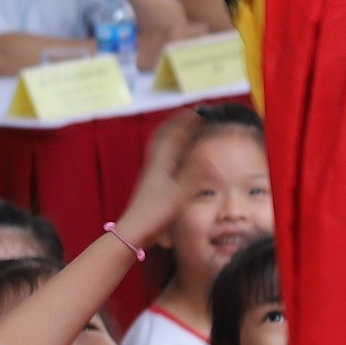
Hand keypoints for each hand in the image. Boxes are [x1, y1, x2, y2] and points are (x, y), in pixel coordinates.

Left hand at [110, 108, 208, 251]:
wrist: (134, 232)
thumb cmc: (152, 214)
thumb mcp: (177, 195)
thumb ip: (195, 179)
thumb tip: (211, 163)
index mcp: (160, 163)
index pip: (172, 134)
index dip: (185, 121)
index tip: (199, 112)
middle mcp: (155, 165)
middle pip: (166, 137)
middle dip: (180, 125)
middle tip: (195, 118)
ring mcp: (154, 175)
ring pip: (165, 149)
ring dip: (178, 138)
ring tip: (191, 133)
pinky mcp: (155, 185)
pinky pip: (167, 162)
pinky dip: (177, 155)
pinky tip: (184, 161)